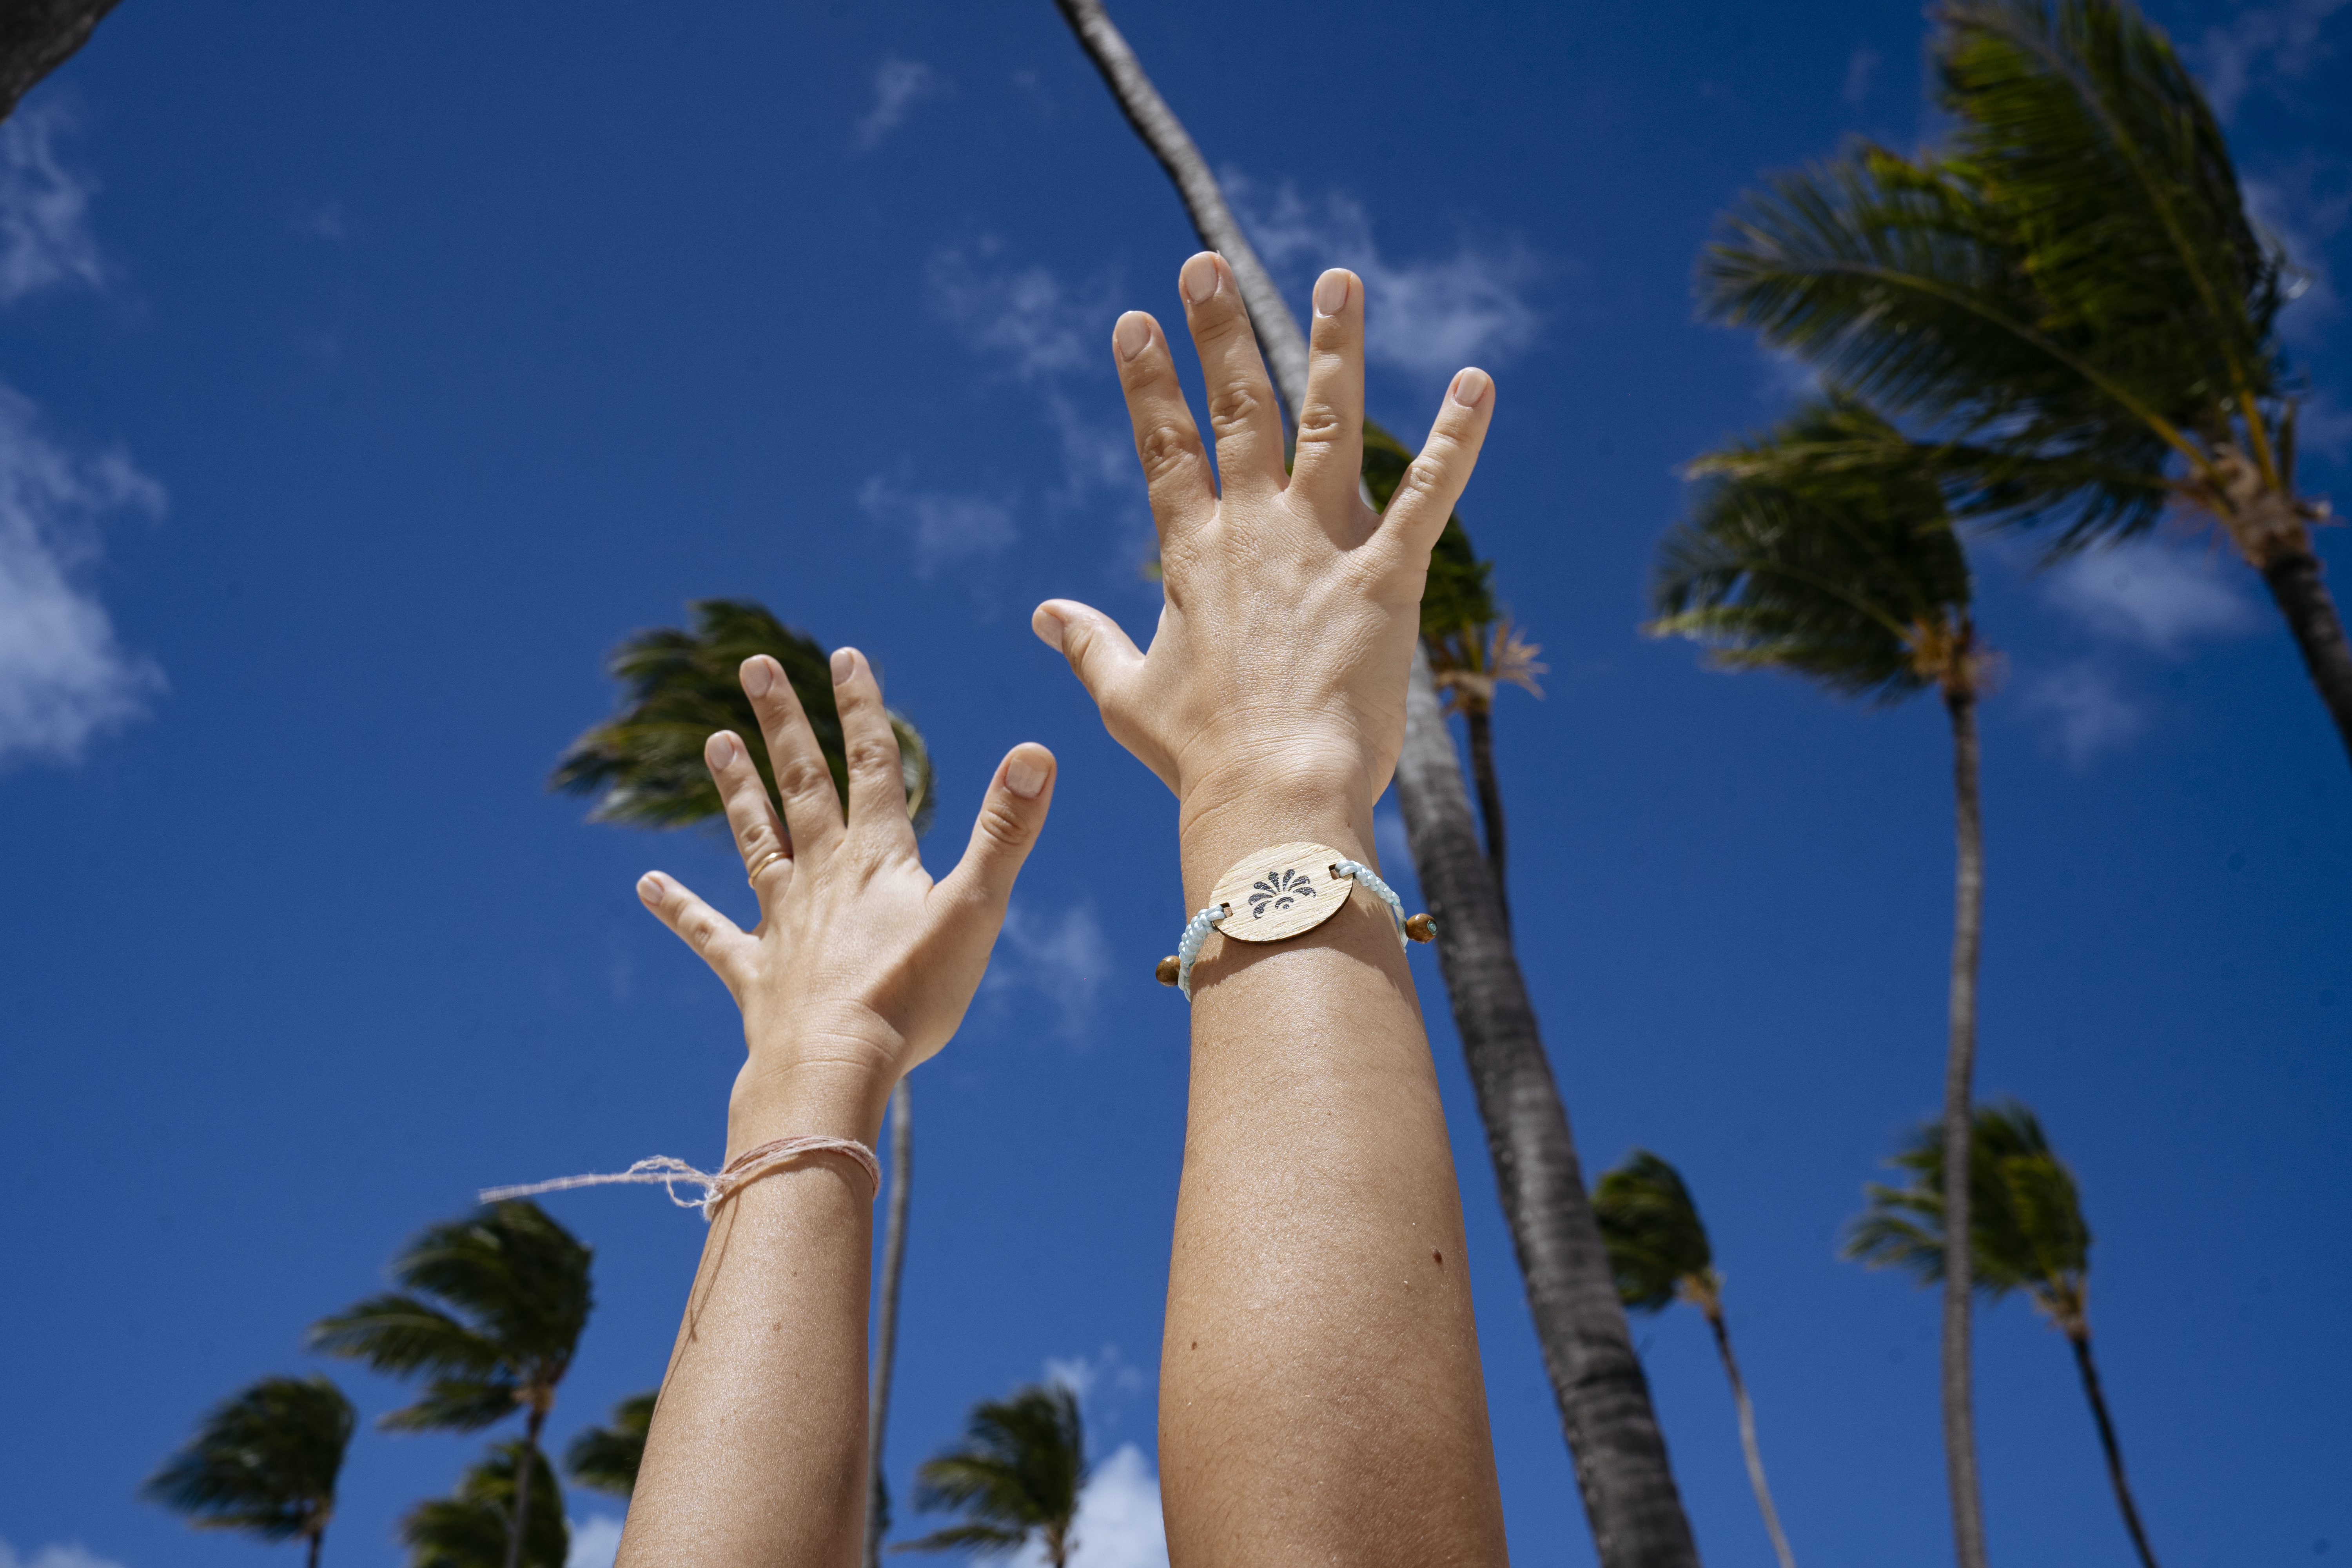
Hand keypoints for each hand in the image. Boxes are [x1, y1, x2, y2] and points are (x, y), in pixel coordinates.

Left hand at [635, 647, 1055, 1153]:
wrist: (834, 1069)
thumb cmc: (911, 996)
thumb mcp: (975, 909)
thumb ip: (1005, 831)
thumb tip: (1037, 752)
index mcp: (877, 859)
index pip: (871, 766)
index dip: (860, 709)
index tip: (844, 655)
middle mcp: (822, 877)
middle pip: (801, 784)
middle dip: (782, 723)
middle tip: (754, 666)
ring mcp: (782, 923)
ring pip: (756, 840)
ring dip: (737, 790)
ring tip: (714, 742)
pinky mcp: (755, 974)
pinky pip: (711, 934)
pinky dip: (680, 909)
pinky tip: (647, 885)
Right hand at [1032, 253, 1492, 873]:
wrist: (1272, 795)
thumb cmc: (1199, 758)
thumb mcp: (1127, 697)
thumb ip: (1086, 643)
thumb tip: (1043, 613)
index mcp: (1194, 555)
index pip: (1164, 447)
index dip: (1148, 382)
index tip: (1133, 321)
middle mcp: (1255, 531)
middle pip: (1238, 409)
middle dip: (1219, 331)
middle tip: (1205, 263)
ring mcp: (1322, 547)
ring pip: (1330, 423)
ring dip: (1334, 347)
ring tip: (1339, 279)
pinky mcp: (1388, 578)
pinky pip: (1429, 496)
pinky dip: (1456, 439)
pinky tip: (1478, 383)